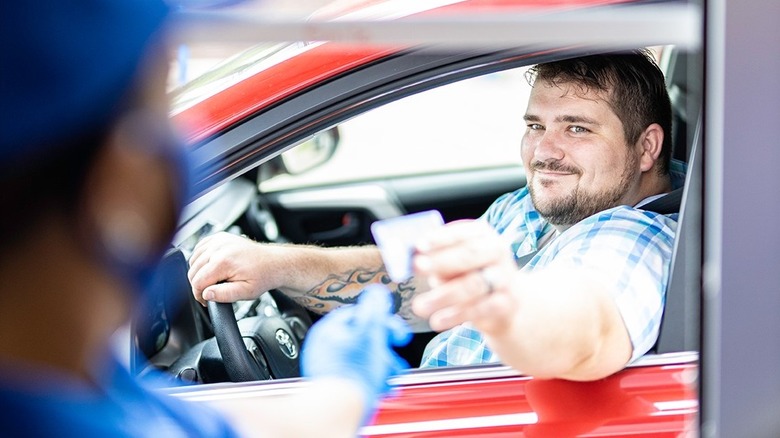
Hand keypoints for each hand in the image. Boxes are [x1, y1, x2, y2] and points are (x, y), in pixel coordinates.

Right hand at [188, 232, 277, 304]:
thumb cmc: (262, 276)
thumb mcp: (245, 292)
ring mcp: (219, 240)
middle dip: (198, 284)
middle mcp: (219, 247)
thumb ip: (224, 294)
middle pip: (193, 270)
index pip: (197, 281)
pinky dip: (200, 259)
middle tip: (210, 293)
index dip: (199, 295)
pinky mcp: (219, 236)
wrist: (272, 263)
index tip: (205, 300)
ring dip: (198, 272)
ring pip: (193, 259)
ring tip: (212, 280)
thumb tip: (206, 294)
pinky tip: (209, 267)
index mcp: (224, 261)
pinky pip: (199, 248)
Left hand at [301, 284, 411, 421]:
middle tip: (397, 355)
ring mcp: (327, 368)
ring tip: (392, 376)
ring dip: (382, 364)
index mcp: (328, 329)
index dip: (383, 322)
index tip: (398, 333)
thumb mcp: (370, 332)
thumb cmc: (352, 374)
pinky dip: (372, 378)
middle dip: (385, 346)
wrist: (338, 413)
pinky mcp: (333, 386)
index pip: (359, 315)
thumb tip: (377, 291)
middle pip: (362, 338)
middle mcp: (323, 347)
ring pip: (361, 359)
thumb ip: (375, 308)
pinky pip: (356, 376)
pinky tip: (382, 386)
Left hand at [411, 220, 518, 332]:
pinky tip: (438, 320)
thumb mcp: (452, 262)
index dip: (439, 239)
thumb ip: (434, 258)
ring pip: (472, 285)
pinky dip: (456, 315)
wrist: (506, 301)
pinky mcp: (505, 303)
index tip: (419, 245)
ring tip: (419, 306)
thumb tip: (409, 261)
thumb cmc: (469, 274)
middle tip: (416, 267)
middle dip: (440, 262)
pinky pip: (480, 309)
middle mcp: (496, 251)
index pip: (460, 233)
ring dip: (443, 296)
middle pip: (468, 255)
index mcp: (481, 234)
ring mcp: (504, 277)